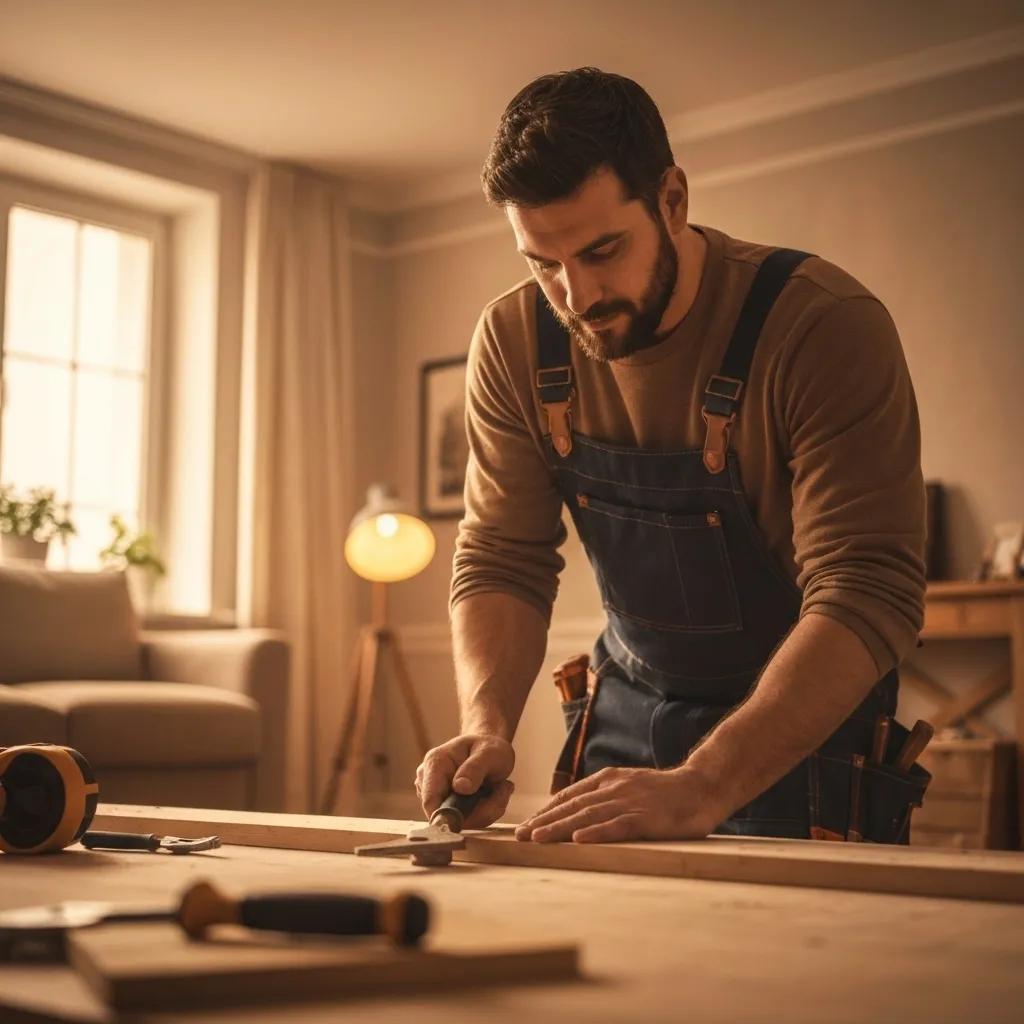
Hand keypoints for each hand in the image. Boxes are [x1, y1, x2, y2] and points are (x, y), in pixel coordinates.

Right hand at [415, 734, 514, 828]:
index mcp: (435, 763)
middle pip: (448, 815)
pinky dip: (483, 813)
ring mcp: (435, 795)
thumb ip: (475, 768)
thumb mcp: (490, 753)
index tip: (484, 812)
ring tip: (499, 789)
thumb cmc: (488, 748)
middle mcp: (428, 780)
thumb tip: (460, 787)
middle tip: (502, 791)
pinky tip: (490, 796)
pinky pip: (466, 821)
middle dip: (480, 811)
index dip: (452, 816)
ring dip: (485, 811)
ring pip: (460, 821)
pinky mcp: (444, 806)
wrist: (489, 750)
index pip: (431, 801)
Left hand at [514, 766, 721, 843]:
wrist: (702, 786)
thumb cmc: (666, 793)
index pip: (570, 796)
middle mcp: (614, 788)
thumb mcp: (631, 787)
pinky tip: (579, 840)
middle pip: (573, 806)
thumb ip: (607, 796)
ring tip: (537, 838)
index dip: (547, 811)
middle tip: (520, 835)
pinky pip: (617, 826)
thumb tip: (581, 814)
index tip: (527, 825)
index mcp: (609, 780)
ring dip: (560, 828)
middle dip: (544, 821)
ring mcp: (629, 801)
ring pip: (588, 815)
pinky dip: (596, 833)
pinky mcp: (646, 817)